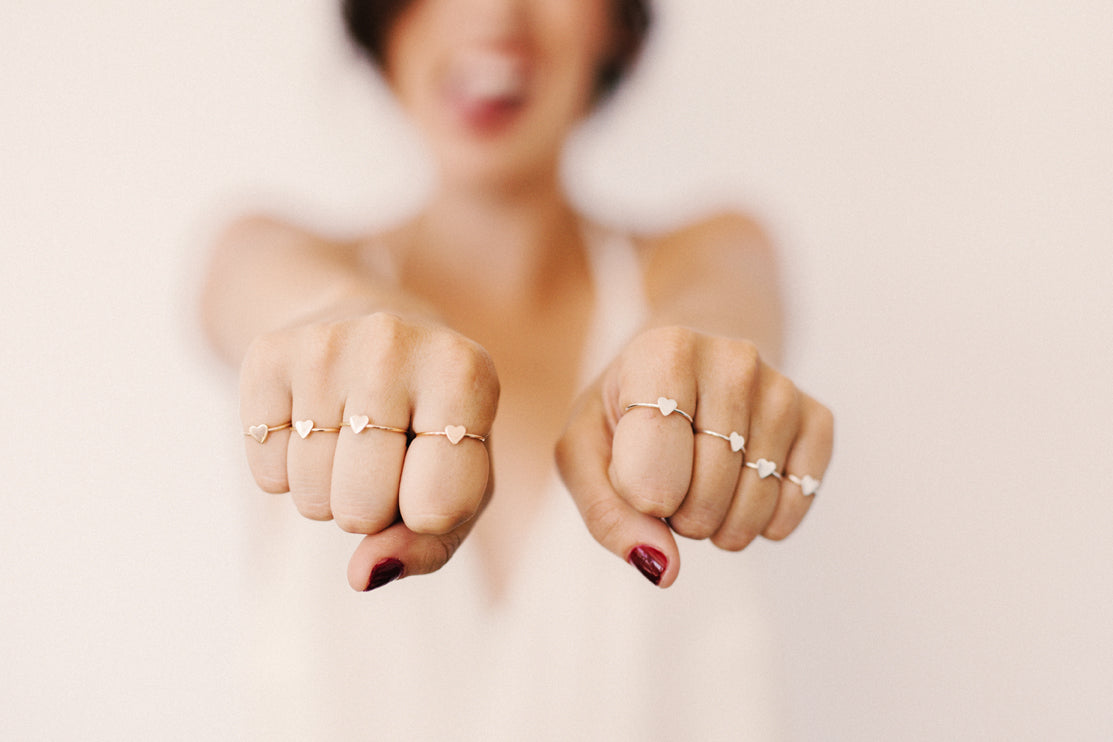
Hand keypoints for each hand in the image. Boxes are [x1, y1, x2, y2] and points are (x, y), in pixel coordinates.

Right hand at [239, 312, 498, 590]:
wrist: (383, 342)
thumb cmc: (434, 428)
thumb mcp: (461, 487)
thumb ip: (429, 546)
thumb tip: (363, 575)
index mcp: (466, 374)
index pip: (437, 508)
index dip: (428, 516)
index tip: (433, 474)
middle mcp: (394, 344)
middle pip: (363, 507)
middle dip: (371, 510)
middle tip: (385, 461)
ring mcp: (326, 343)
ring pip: (311, 494)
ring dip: (328, 494)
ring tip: (351, 443)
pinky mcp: (268, 354)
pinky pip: (266, 472)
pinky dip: (286, 474)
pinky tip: (312, 428)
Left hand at [555, 326, 832, 586]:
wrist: (685, 367)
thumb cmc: (624, 414)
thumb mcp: (583, 452)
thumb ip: (606, 514)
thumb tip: (663, 568)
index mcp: (665, 351)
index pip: (656, 468)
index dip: (641, 499)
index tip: (634, 481)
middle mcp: (734, 359)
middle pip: (707, 494)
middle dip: (679, 515)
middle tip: (669, 486)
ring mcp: (782, 387)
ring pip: (754, 504)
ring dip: (719, 524)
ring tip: (701, 487)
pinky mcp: (817, 416)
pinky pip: (797, 502)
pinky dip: (765, 521)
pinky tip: (741, 492)